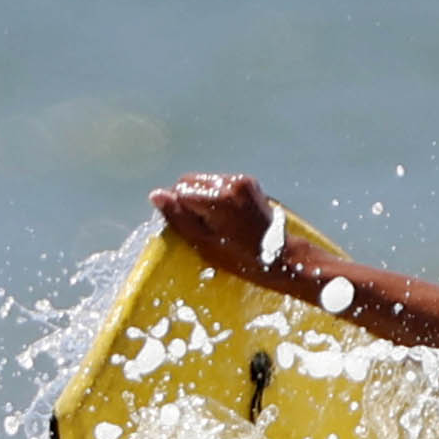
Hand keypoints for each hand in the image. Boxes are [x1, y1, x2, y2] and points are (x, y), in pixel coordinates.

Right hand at [149, 173, 282, 280]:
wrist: (281, 257)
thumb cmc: (240, 258)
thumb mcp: (204, 243)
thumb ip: (178, 218)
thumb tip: (156, 194)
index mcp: (219, 199)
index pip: (180, 189)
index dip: (180, 209)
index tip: (194, 228)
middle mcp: (231, 183)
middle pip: (190, 180)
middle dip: (189, 199)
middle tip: (204, 225)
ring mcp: (242, 180)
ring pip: (204, 180)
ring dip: (203, 196)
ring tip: (217, 221)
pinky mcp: (249, 182)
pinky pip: (220, 182)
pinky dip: (217, 195)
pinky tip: (228, 214)